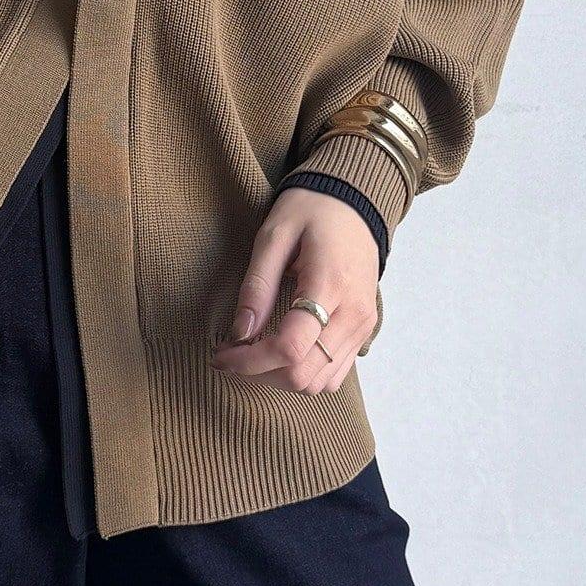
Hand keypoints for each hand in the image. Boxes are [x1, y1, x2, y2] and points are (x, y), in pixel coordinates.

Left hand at [210, 189, 379, 394]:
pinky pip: (334, 373)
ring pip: (319, 383)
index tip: (221, 354)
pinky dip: (303, 373)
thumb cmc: (312, 210)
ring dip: (279, 378)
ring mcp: (363, 326)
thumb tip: (239, 333)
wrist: (356, 201)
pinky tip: (279, 351)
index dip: (248, 361)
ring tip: (252, 354)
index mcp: (330, 285)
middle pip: (303, 375)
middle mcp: (354, 314)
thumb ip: (257, 286)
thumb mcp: (273, 235)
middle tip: (229, 355)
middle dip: (259, 373)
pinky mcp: (364, 330)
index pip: (290, 348)